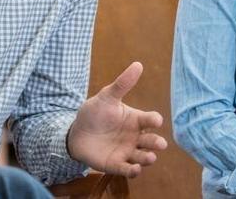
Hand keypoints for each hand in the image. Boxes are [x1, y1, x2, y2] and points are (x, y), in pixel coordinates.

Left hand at [67, 62, 167, 177]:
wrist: (76, 132)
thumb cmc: (95, 113)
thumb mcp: (107, 97)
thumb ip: (122, 84)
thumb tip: (138, 64)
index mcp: (135, 120)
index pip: (150, 120)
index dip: (154, 120)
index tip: (155, 120)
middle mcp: (135, 137)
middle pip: (151, 141)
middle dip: (156, 143)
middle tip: (160, 144)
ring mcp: (127, 151)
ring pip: (142, 157)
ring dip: (148, 158)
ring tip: (150, 158)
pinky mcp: (116, 164)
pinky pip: (127, 169)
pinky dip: (133, 171)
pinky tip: (135, 170)